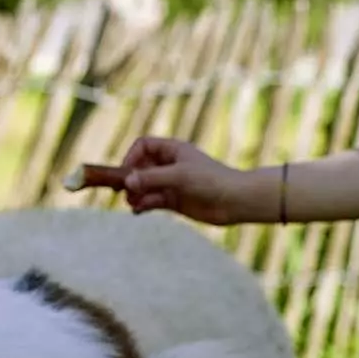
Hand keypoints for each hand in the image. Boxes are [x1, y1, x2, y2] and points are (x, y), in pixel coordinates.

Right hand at [102, 136, 264, 226]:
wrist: (235, 201)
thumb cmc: (211, 180)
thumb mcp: (179, 176)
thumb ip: (152, 178)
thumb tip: (126, 182)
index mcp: (172, 150)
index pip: (143, 146)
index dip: (131, 157)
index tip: (126, 172)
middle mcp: (169, 165)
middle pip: (139, 167)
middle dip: (130, 179)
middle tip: (123, 191)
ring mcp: (170, 183)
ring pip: (143, 186)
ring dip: (135, 194)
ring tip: (132, 203)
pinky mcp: (173, 200)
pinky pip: (151, 200)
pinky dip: (143, 205)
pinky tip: (139, 210)